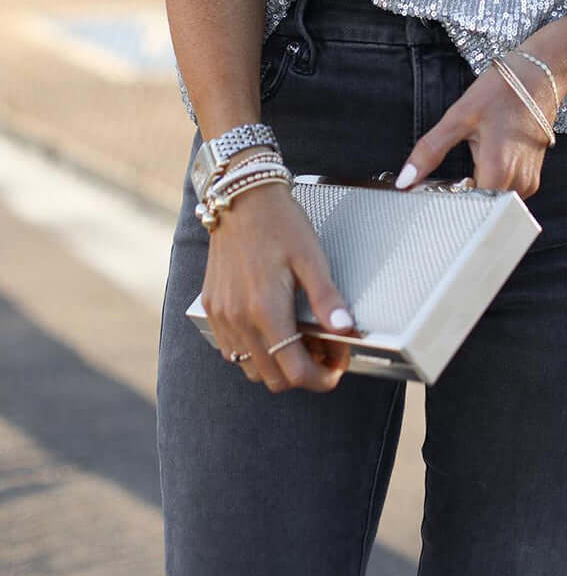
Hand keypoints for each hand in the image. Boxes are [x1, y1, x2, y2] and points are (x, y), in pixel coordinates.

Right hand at [200, 181, 356, 393]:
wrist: (241, 197)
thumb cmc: (279, 222)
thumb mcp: (311, 257)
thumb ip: (327, 298)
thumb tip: (345, 330)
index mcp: (266, 310)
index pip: (294, 372)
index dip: (322, 377)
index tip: (337, 363)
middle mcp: (239, 320)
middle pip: (273, 379)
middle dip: (303, 372)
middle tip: (324, 349)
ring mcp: (221, 316)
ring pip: (250, 369)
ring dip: (278, 364)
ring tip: (300, 338)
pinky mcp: (212, 308)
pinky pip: (231, 350)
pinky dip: (255, 351)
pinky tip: (273, 328)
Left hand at [395, 38, 566, 198]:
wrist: (539, 76)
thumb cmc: (501, 91)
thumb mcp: (458, 117)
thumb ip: (430, 151)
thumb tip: (404, 180)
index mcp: (498, 170)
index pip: (468, 209)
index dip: (447, 202)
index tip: (433, 190)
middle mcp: (517, 183)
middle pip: (481, 206)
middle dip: (461, 194)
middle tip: (447, 173)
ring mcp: (528, 182)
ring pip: (493, 200)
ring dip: (478, 187)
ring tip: (472, 156)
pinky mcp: (533, 177)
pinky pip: (506, 191)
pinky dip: (492, 180)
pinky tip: (486, 157)